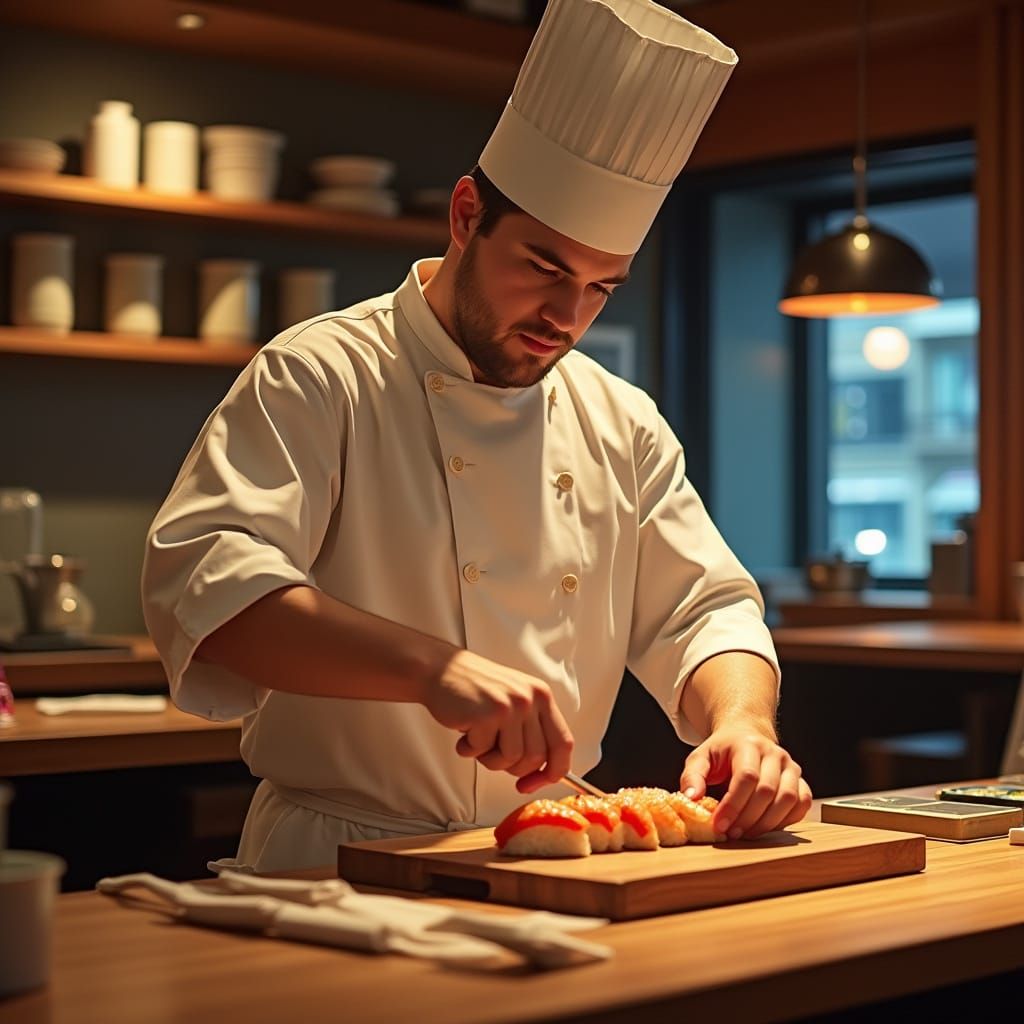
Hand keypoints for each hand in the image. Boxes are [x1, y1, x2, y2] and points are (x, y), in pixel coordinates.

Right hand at [423, 649, 574, 792]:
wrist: (443, 670)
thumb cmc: (477, 690)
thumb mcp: (515, 701)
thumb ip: (532, 731)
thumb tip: (545, 772)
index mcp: (542, 696)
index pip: (563, 743)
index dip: (554, 770)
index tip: (537, 782)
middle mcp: (530, 699)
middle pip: (536, 757)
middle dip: (514, 768)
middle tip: (494, 755)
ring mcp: (509, 706)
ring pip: (511, 759)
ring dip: (490, 759)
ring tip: (478, 739)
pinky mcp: (487, 715)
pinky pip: (483, 752)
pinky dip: (470, 749)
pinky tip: (465, 731)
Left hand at [678, 723, 811, 838]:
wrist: (746, 736)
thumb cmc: (723, 751)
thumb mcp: (700, 758)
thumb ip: (692, 776)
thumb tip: (690, 797)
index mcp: (748, 744)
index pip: (746, 776)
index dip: (733, 805)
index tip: (719, 824)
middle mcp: (774, 753)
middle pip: (768, 791)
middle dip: (748, 818)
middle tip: (731, 833)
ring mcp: (791, 767)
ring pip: (789, 799)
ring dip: (767, 823)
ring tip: (746, 833)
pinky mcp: (801, 781)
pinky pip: (802, 804)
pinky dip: (786, 820)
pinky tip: (765, 826)